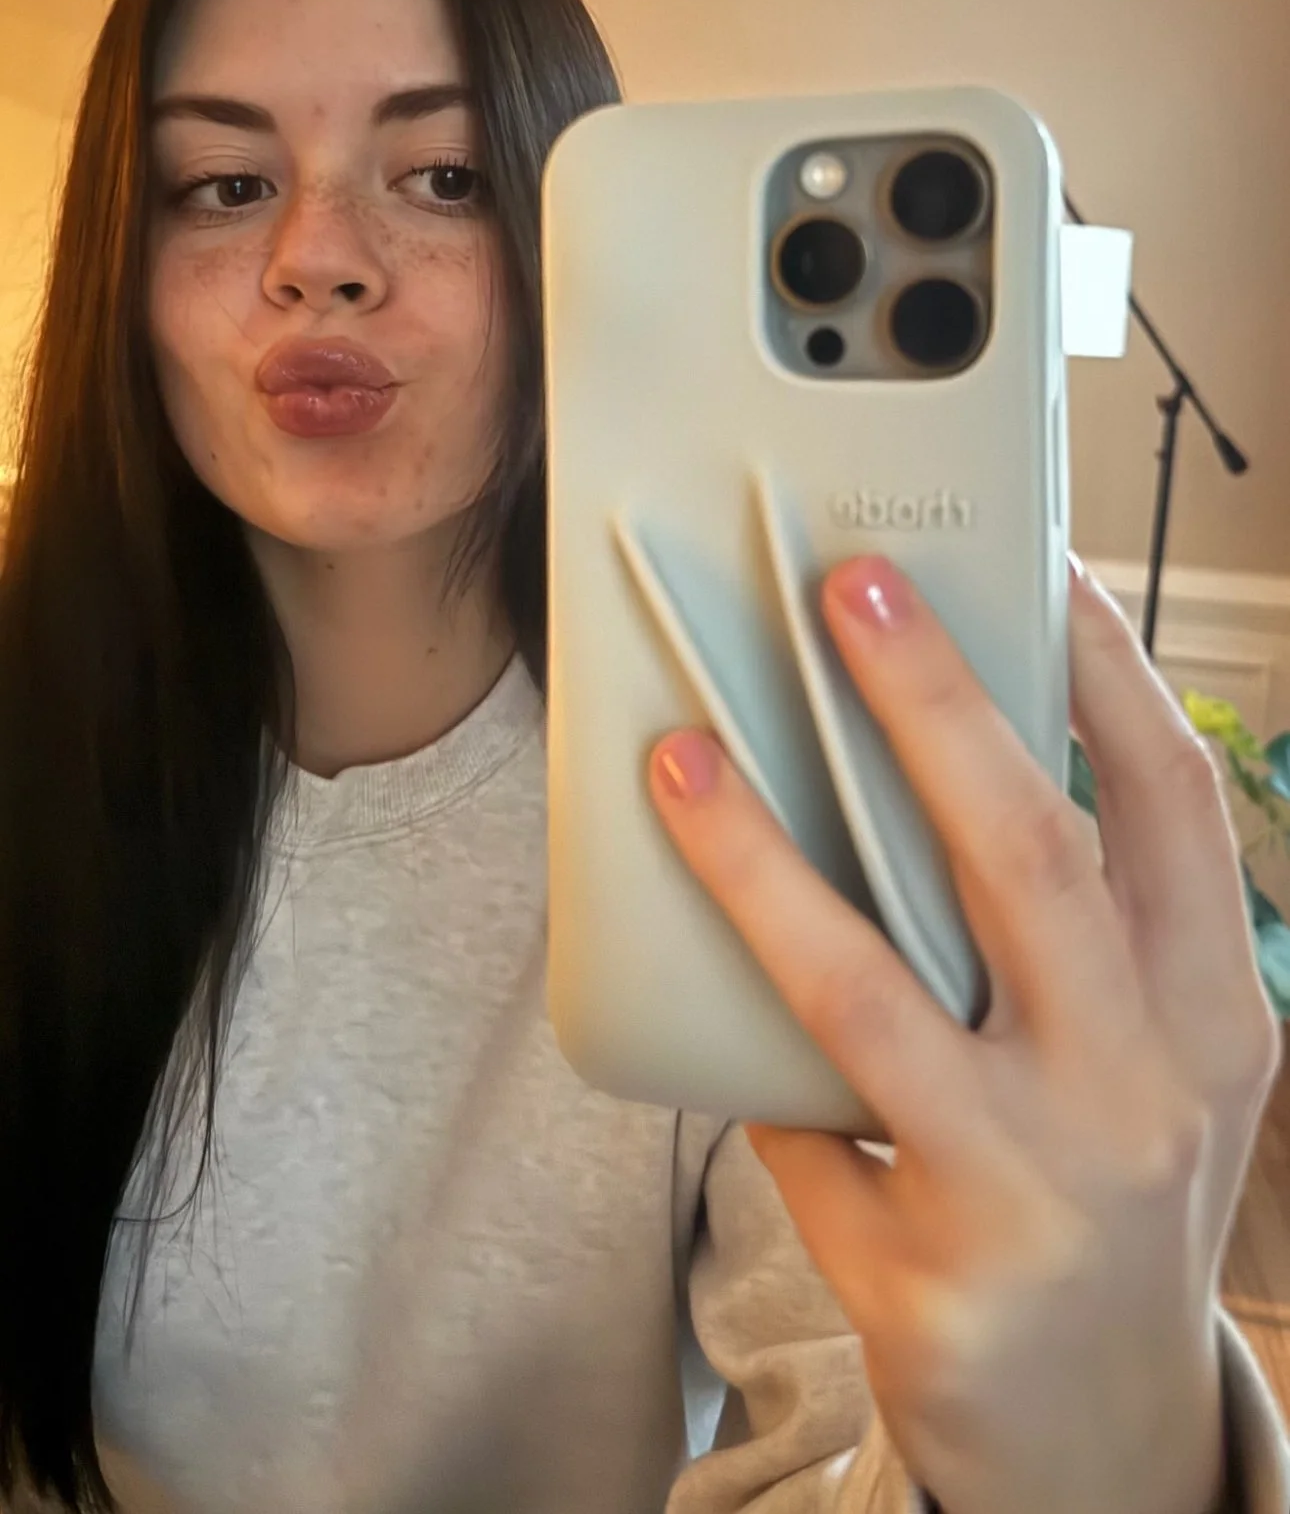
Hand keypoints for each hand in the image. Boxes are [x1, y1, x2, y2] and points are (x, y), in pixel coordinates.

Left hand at [647, 555, 1280, 1513]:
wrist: (1108, 1438)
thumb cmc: (1111, 1181)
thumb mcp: (1146, 1053)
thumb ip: (1078, 925)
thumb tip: (929, 738)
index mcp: (1215, 1009)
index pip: (1172, 798)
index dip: (1103, 664)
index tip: (1030, 552)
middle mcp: (1147, 1091)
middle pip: (1031, 857)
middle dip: (935, 705)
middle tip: (844, 587)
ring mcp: (1041, 1191)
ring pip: (877, 989)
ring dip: (764, 859)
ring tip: (681, 756)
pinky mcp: (932, 1278)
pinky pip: (804, 1127)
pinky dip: (745, 1045)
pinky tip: (687, 967)